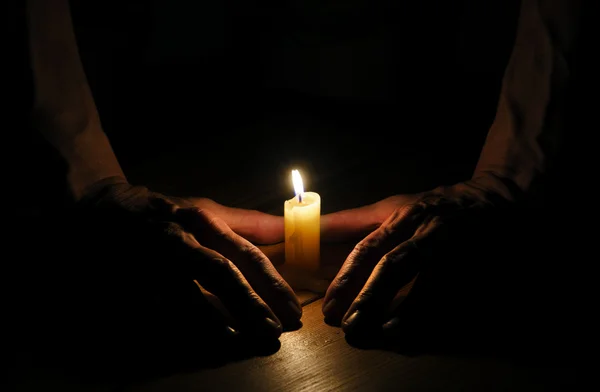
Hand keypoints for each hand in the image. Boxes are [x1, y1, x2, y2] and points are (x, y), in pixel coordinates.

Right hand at [77, 177, 299, 340]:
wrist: (105, 209)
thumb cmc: (167, 213)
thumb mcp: (206, 210)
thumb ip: (248, 224)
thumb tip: (288, 228)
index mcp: (204, 222)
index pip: (244, 253)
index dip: (270, 282)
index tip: (293, 308)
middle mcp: (180, 240)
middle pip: (219, 271)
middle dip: (248, 302)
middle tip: (274, 330)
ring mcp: (153, 261)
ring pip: (185, 292)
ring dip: (214, 318)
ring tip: (241, 339)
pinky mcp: (129, 280)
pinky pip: (154, 306)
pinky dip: (176, 323)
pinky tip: (194, 339)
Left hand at [320, 174, 516, 335]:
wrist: (495, 197)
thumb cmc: (432, 206)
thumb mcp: (392, 207)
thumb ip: (353, 222)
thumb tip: (308, 229)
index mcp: (402, 215)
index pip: (369, 246)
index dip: (348, 277)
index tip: (329, 305)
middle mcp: (428, 229)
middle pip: (397, 262)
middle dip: (372, 295)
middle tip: (350, 324)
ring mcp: (457, 245)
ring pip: (431, 277)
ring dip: (408, 307)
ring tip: (384, 330)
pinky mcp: (480, 261)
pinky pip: (460, 288)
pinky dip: (441, 309)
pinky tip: (428, 327)